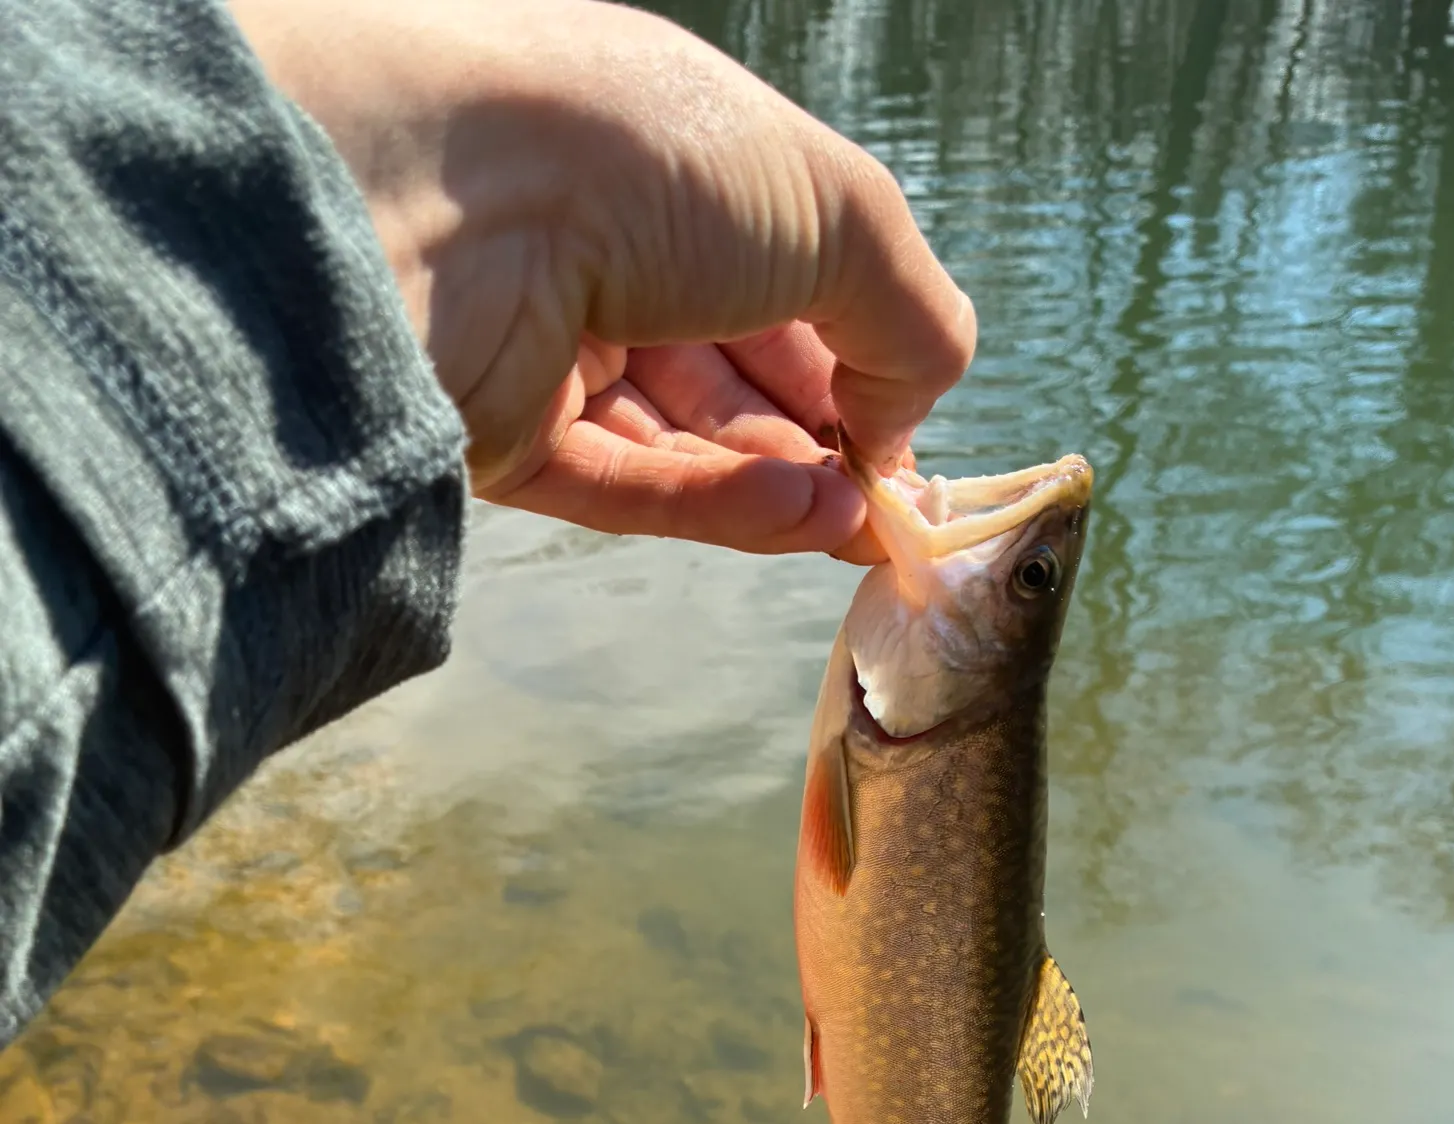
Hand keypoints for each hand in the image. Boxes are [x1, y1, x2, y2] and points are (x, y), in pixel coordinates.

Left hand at [230, 0, 974, 560]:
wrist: (433, 199)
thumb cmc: (646, 159)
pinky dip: (721, 506)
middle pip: (736, 368)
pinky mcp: (496, 435)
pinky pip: (626, 484)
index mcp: (672, 159)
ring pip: (686, 438)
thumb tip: (909, 419)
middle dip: (828, 437)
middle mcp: (604, 245)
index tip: (910, 430)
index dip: (858, 354)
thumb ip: (909, 315)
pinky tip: (804, 520)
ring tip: (859, 523)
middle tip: (893, 504)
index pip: (785, 274)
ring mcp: (543, 344)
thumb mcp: (837, 210)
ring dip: (785, 481)